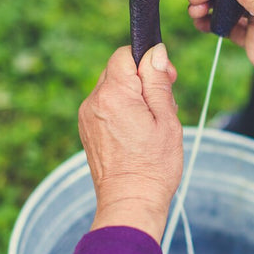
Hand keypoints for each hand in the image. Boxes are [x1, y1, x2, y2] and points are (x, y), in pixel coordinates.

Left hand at [78, 44, 182, 243]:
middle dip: (142, 78)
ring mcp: (87, 117)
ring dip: (133, 95)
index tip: (167, 79)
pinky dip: (122, 109)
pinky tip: (137, 131)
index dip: (148, 60)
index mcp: (114, 94)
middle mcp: (94, 101)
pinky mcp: (87, 130)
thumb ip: (158, 81)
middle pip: (118, 69)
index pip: (125, 54)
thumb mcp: (166, 119)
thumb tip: (156, 51)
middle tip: (163, 104)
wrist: (130, 202)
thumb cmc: (154, 166)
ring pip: (112, 87)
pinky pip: (105, 106)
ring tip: (150, 123)